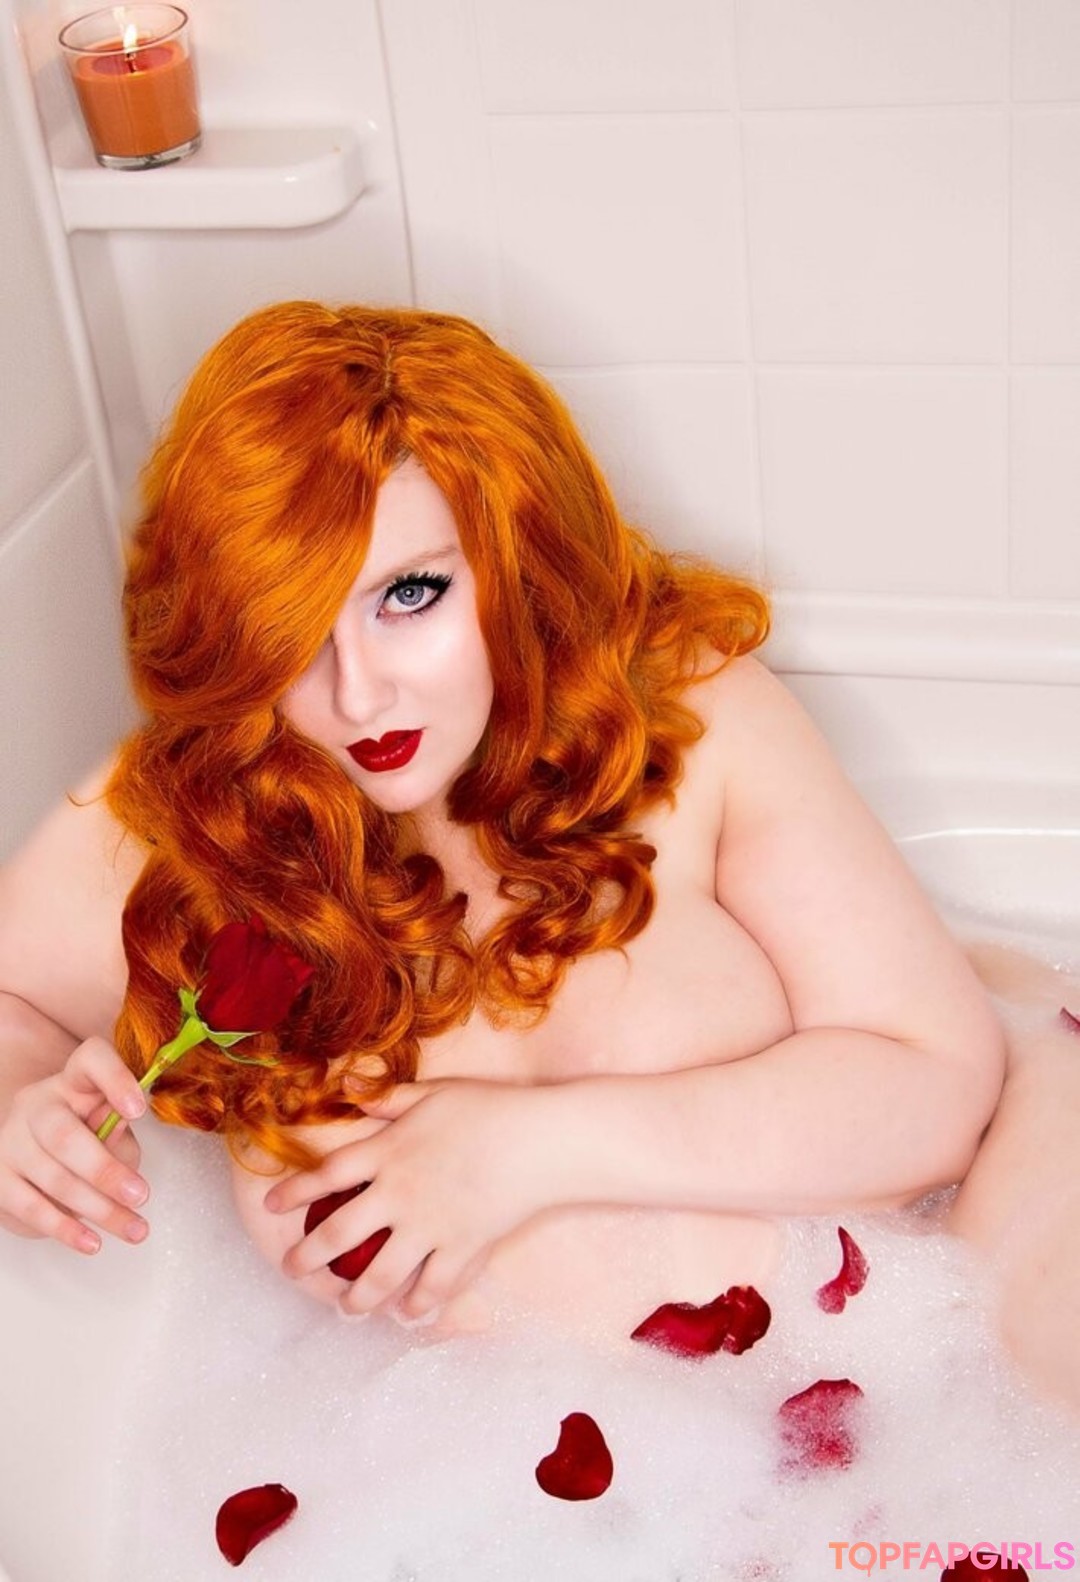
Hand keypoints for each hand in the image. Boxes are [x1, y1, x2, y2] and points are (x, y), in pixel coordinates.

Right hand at [0, 1037, 149, 1252]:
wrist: (35, 1146)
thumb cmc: (86, 1133)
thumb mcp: (108, 1124)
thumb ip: (117, 1131)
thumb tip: (119, 1139)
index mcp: (73, 1081)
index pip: (91, 1060)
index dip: (115, 1080)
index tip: (139, 1110)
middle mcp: (37, 1104)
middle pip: (63, 1134)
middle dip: (104, 1170)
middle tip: (141, 1195)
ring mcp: (11, 1140)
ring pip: (51, 1177)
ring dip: (97, 1208)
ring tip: (134, 1228)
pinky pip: (29, 1207)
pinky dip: (64, 1229)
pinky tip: (92, 1242)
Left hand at [265, 1077, 560, 1320]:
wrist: (540, 1142)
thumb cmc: (490, 1109)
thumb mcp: (435, 1092)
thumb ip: (391, 1097)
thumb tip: (353, 1090)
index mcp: (387, 1151)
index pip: (327, 1175)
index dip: (294, 1192)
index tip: (271, 1207)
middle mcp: (398, 1194)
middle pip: (339, 1234)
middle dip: (308, 1257)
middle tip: (292, 1270)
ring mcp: (427, 1227)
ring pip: (378, 1274)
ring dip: (355, 1296)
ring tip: (344, 1308)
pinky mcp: (460, 1250)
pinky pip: (431, 1287)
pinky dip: (417, 1304)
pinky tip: (406, 1313)